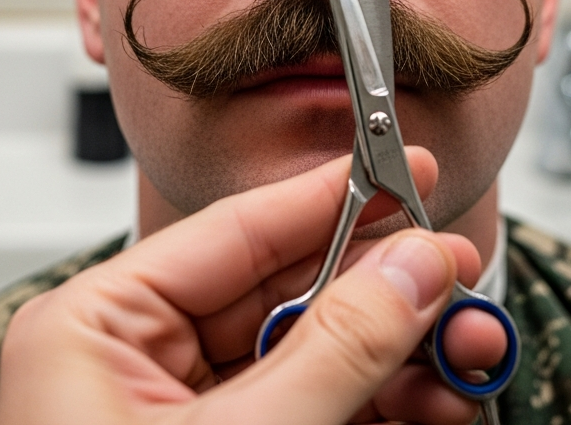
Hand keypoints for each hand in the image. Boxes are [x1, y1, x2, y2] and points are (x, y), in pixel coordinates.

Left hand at [0, 150, 503, 424]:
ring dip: (403, 355)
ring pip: (320, 354)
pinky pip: (324, 410)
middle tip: (457, 273)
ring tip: (470, 352)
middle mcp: (142, 364)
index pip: (236, 232)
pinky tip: (439, 400)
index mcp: (100, 331)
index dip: (331, 196)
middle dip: (385, 288)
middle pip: (289, 292)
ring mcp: (192, 419)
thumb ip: (337, 351)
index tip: (404, 170)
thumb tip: (415, 267)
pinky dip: (387, 406)